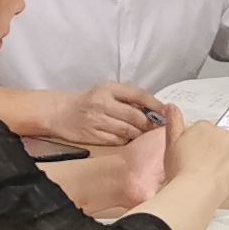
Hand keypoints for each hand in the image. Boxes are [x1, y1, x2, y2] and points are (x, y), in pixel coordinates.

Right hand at [55, 80, 172, 147]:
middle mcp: (103, 103)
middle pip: (135, 116)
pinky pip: (118, 140)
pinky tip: (130, 139)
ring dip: (141, 133)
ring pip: (128, 130)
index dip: (155, 105)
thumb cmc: (90, 101)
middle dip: (150, 123)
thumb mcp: (108, 92)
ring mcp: (97, 120)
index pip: (138, 95)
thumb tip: (155, 108)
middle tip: (159, 127)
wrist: (62, 112)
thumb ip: (128, 98)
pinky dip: (127, 140)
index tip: (166, 111)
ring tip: (146, 134)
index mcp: (109, 89)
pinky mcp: (93, 135)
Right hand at [161, 117, 228, 192]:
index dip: (205, 138)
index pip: (205, 127)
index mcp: (200, 127)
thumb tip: (171, 107)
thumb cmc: (181, 172)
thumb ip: (173, 123)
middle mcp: (219, 131)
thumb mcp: (170, 145)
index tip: (202, 147)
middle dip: (222, 138)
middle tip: (216, 153)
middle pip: (224, 128)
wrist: (196, 187)